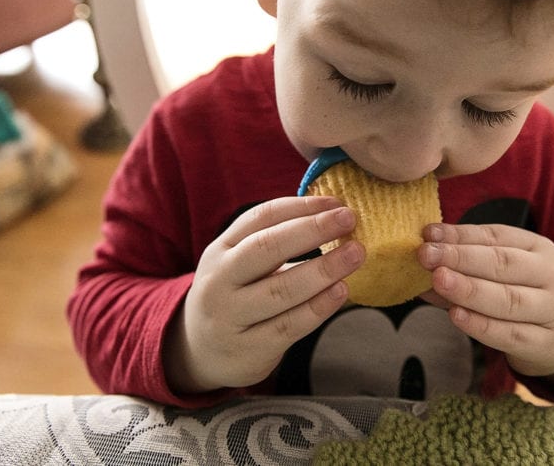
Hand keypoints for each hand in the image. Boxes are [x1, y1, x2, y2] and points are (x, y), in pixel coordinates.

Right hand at [165, 196, 364, 392]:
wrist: (198, 352)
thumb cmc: (234, 295)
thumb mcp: (238, 262)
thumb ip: (275, 242)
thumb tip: (332, 216)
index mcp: (221, 249)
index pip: (261, 218)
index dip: (301, 207)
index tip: (336, 202)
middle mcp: (219, 280)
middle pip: (267, 248)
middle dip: (312, 230)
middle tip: (349, 218)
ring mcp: (230, 317)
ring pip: (280, 290)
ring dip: (323, 269)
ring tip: (355, 254)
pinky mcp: (248, 350)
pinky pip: (289, 325)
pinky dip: (318, 307)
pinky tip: (341, 291)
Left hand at [418, 223, 553, 381]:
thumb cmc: (524, 293)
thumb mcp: (505, 271)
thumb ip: (467, 262)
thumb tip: (424, 256)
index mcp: (539, 248)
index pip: (497, 236)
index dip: (461, 235)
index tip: (428, 234)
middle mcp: (551, 275)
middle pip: (504, 264)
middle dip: (460, 258)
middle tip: (426, 255)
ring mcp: (553, 311)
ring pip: (508, 300)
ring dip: (469, 289)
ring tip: (438, 280)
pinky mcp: (546, 344)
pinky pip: (510, 334)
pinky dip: (480, 325)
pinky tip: (455, 315)